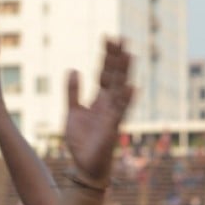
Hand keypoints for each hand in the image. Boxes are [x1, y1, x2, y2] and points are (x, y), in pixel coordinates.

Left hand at [63, 38, 134, 188]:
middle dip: (117, 58)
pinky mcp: (113, 128)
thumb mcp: (72, 112)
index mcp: (100, 100)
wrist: (84, 166)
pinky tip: (132, 87)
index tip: (108, 37)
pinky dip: (126, 100)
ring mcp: (113, 115)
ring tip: (128, 55)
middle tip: (120, 38)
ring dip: (124, 73)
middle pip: (115, 76)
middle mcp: (109, 104)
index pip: (104, 73)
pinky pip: (120, 112)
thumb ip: (73, 92)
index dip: (106, 56)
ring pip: (120, 90)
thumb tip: (73, 68)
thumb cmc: (81, 142)